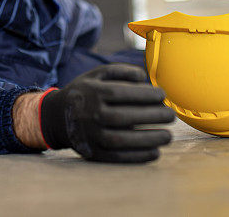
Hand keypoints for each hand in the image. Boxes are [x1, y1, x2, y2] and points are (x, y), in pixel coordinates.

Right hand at [39, 64, 174, 162]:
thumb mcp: (98, 74)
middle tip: (171, 115)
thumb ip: (122, 71)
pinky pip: (118, 157)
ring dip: (149, 139)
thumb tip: (145, 78)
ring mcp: (91, 135)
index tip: (162, 95)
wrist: (58, 117)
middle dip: (152, 116)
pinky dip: (138, 156)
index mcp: (92, 93)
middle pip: (124, 117)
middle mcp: (90, 114)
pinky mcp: (93, 153)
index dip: (144, 94)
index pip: (121, 93)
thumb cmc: (87, 92)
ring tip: (168, 135)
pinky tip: (156, 151)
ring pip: (122, 140)